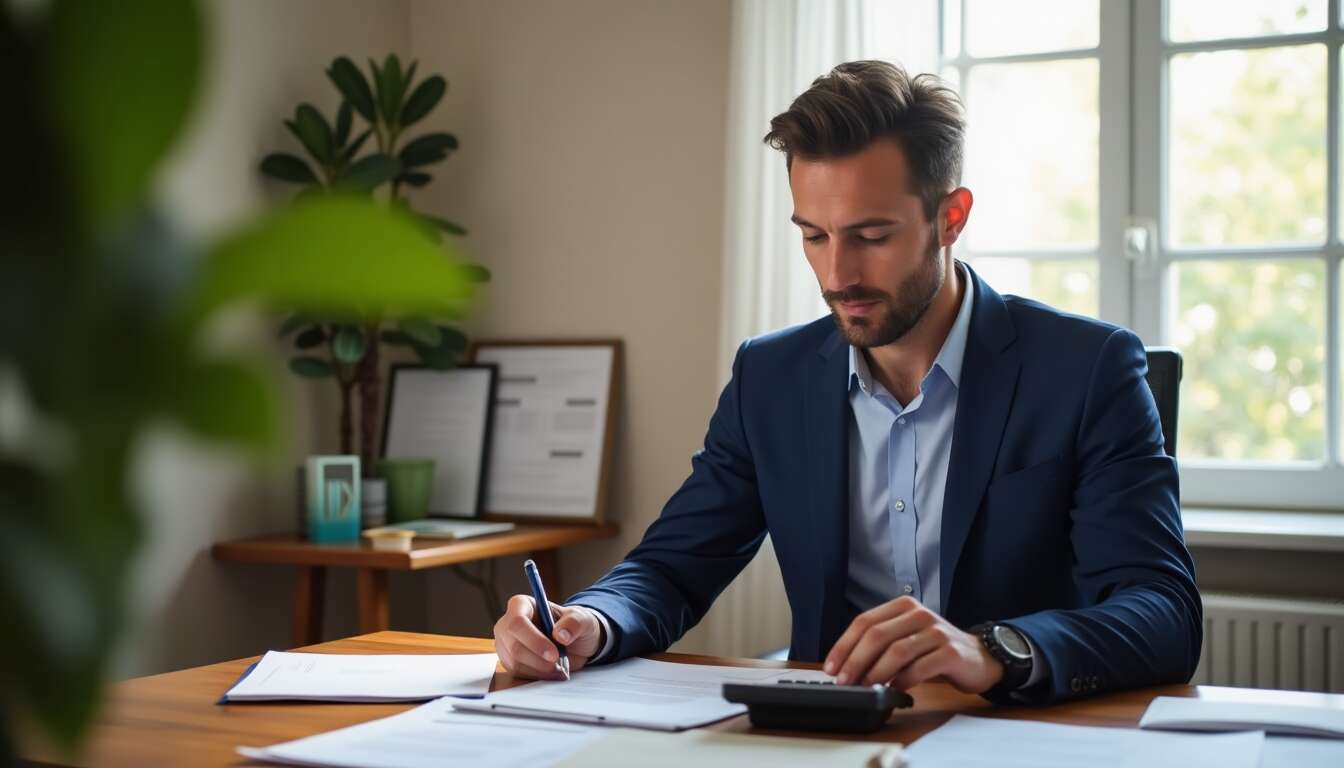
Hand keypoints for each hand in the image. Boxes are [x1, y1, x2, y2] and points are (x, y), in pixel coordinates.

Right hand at [493, 594, 602, 679]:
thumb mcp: (582, 619)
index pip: (517, 621)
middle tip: (558, 662)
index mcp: (522, 605)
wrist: (575, 644)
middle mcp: (508, 623)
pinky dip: (537, 676)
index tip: (554, 653)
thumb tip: (561, 635)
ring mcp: (506, 644)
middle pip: (514, 646)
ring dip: (539, 669)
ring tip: (558, 666)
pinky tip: (551, 671)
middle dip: (538, 659)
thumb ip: (574, 623)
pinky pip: (518, 674)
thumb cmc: (574, 625)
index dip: (534, 639)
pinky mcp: (509, 662)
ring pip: (515, 663)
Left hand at [823, 596, 1003, 693]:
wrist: (978, 658)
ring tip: (866, 687)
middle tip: (844, 681)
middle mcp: (919, 614)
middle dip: (855, 660)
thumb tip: (844, 667)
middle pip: (877, 635)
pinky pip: (920, 668)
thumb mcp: (905, 638)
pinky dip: (902, 680)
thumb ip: (880, 645)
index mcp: (902, 606)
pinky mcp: (950, 652)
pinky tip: (893, 689)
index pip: (864, 622)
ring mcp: (936, 632)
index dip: (844, 645)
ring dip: (876, 672)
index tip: (831, 668)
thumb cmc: (933, 650)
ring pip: (897, 651)